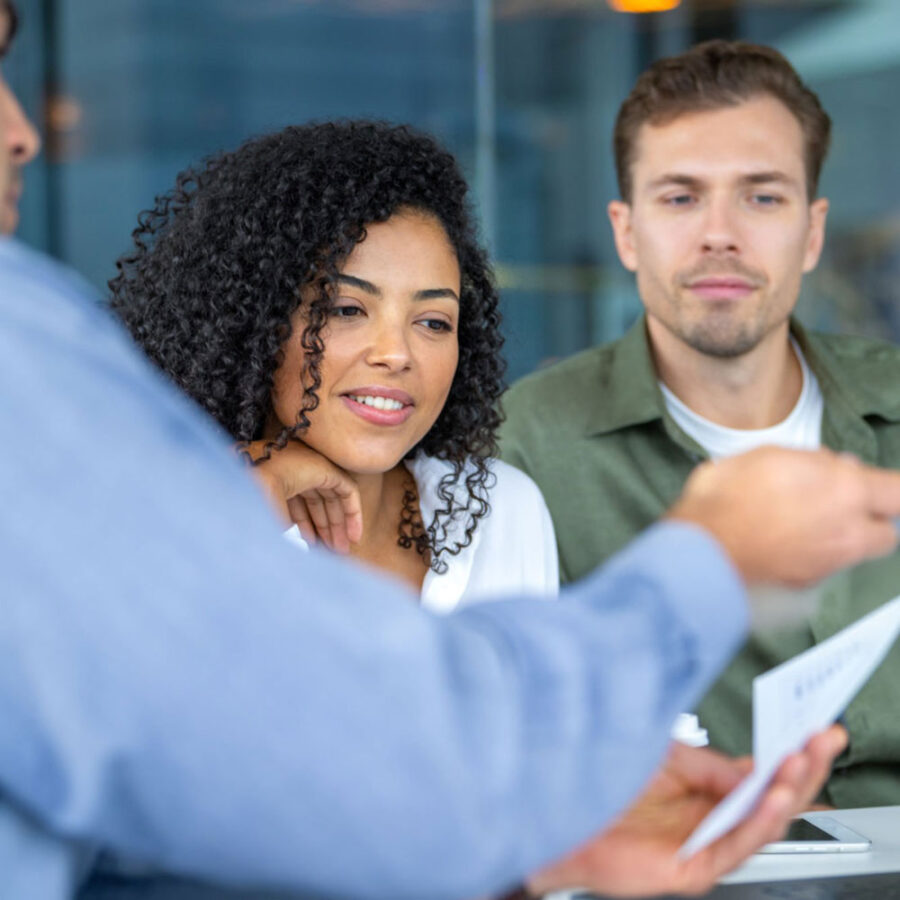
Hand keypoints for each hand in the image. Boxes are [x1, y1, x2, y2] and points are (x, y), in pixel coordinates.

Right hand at [242, 439, 361, 552]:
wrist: (254, 482)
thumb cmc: (251, 505)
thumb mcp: (266, 525)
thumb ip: (280, 537)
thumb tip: (293, 555)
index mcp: (276, 481)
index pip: (297, 507)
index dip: (306, 528)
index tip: (313, 550)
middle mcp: (295, 473)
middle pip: (316, 504)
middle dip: (324, 530)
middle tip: (331, 553)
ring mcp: (312, 468)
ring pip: (332, 500)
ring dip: (337, 526)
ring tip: (341, 551)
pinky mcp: (328, 468)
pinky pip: (348, 492)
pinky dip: (353, 513)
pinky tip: (354, 536)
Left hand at [527, 725, 846, 897]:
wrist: (550, 803)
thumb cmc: (598, 775)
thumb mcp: (667, 756)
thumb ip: (713, 764)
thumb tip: (757, 764)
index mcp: (703, 791)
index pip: (758, 776)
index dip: (788, 754)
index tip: (811, 729)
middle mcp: (705, 819)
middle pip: (768, 800)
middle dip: (801, 767)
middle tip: (824, 738)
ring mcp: (700, 845)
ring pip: (761, 823)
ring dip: (788, 789)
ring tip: (803, 759)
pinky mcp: (691, 868)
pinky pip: (736, 846)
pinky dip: (761, 819)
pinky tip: (775, 793)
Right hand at [669, 447, 899, 586]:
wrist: (702, 548)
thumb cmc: (727, 498)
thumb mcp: (767, 455)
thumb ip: (812, 461)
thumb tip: (832, 466)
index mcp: (845, 491)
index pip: (898, 492)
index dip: (890, 488)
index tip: (882, 484)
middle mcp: (847, 531)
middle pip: (887, 531)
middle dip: (871, 518)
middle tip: (844, 503)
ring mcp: (829, 561)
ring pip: (857, 551)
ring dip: (844, 537)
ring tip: (809, 523)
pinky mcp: (807, 581)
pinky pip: (825, 566)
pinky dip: (813, 555)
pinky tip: (785, 542)